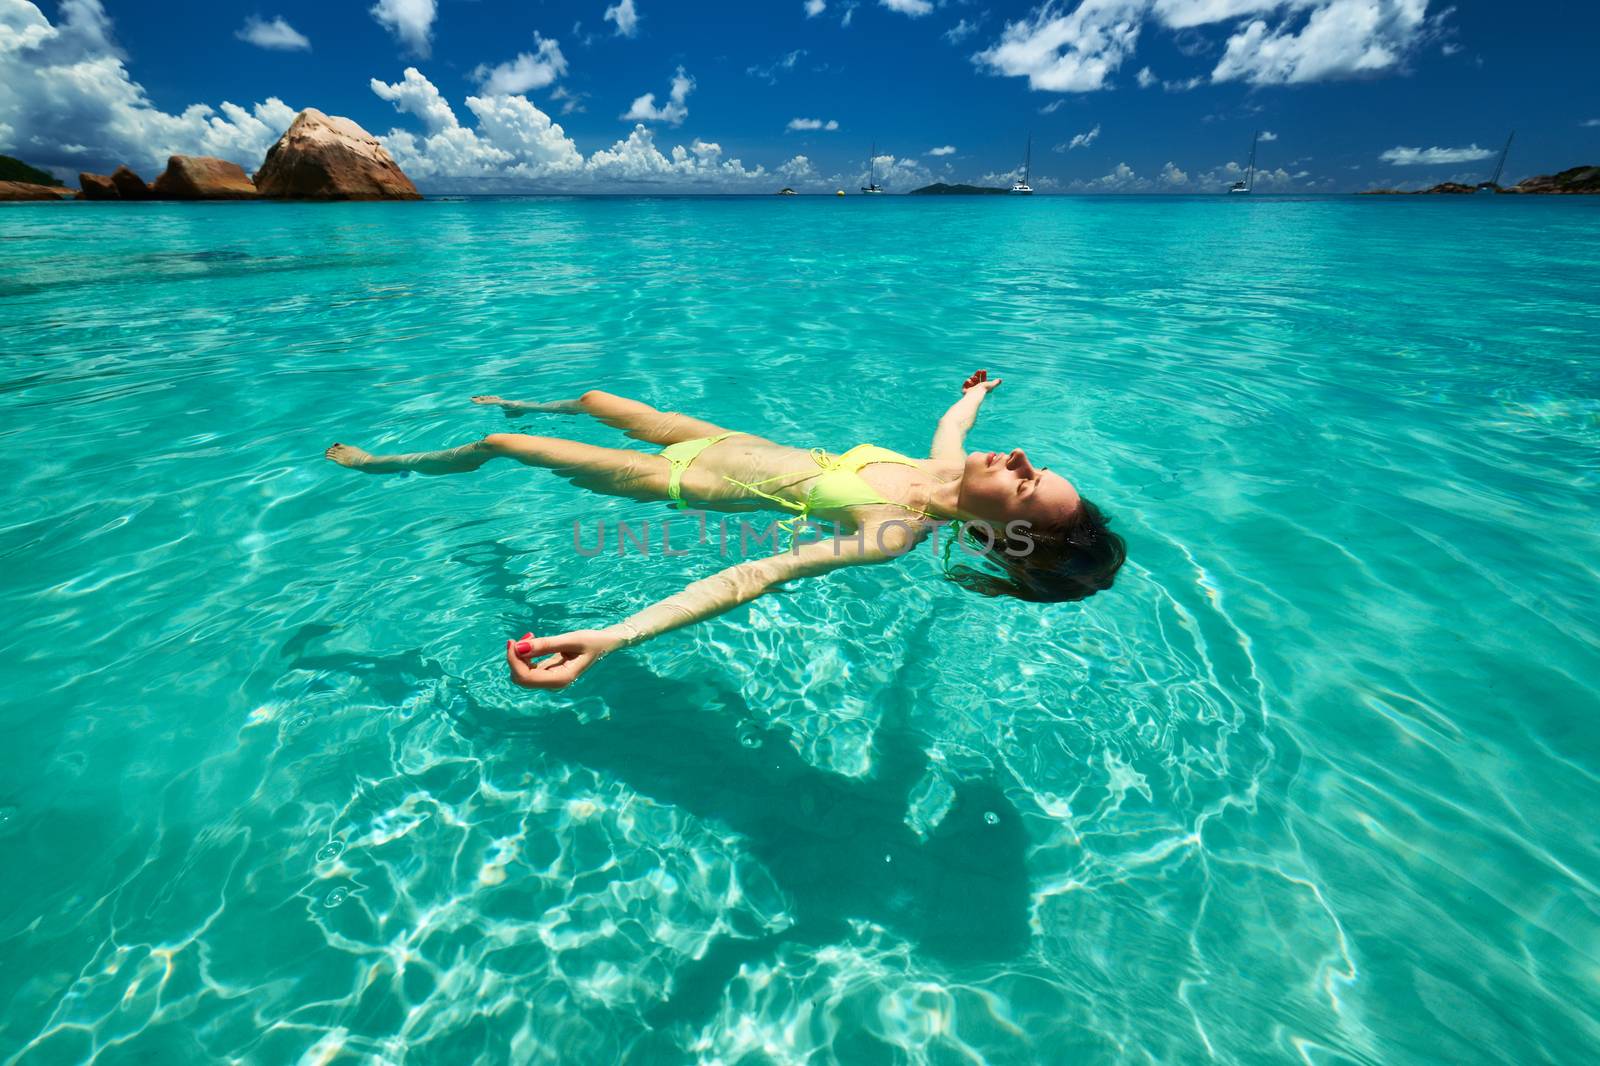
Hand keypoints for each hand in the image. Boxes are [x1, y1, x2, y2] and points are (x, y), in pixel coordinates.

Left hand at [504, 629, 618, 689]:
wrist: (604, 644)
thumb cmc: (592, 641)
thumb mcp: (570, 639)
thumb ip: (545, 644)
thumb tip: (519, 647)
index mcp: (561, 679)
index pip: (525, 677)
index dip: (514, 660)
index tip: (514, 640)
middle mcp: (554, 683)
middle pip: (520, 678)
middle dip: (516, 658)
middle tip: (525, 635)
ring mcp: (550, 679)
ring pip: (522, 673)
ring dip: (519, 655)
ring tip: (531, 635)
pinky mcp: (548, 672)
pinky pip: (528, 668)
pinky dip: (525, 655)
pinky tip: (533, 640)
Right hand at [961, 369, 1001, 395]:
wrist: (975, 394)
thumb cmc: (983, 390)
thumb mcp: (990, 385)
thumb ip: (995, 383)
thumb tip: (1001, 380)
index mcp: (983, 388)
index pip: (983, 380)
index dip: (984, 375)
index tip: (984, 370)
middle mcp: (977, 389)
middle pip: (977, 380)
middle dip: (978, 375)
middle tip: (979, 370)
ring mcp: (970, 390)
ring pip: (971, 381)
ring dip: (972, 378)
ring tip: (974, 378)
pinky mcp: (965, 391)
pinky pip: (965, 385)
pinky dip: (967, 382)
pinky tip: (969, 381)